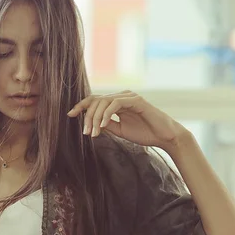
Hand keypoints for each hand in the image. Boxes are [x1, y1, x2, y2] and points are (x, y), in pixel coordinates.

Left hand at [67, 90, 188, 150]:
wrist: (165, 137)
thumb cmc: (144, 133)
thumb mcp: (119, 130)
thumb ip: (105, 124)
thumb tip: (90, 123)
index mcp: (116, 102)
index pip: (94, 100)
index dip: (81, 106)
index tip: (70, 115)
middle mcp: (121, 96)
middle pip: (96, 100)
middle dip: (87, 116)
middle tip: (85, 132)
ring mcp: (129, 97)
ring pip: (103, 102)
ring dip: (95, 118)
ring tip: (93, 133)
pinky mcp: (136, 100)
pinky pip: (115, 104)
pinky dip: (107, 115)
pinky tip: (104, 126)